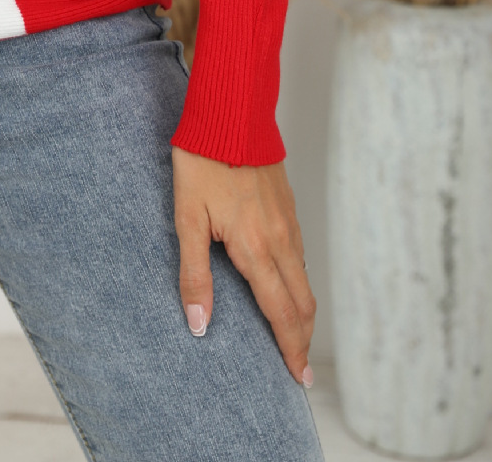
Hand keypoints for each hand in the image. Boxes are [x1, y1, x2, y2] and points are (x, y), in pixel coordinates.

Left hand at [171, 145, 314, 386]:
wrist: (230, 113)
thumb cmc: (202, 161)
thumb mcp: (187, 218)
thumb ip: (194, 273)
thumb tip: (199, 324)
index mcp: (255, 248)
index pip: (280, 313)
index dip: (290, 349)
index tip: (298, 379)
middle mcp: (280, 239)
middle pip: (302, 303)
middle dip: (302, 339)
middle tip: (300, 369)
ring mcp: (289, 222)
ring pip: (304, 279)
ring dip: (302, 312)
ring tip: (294, 335)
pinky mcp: (289, 206)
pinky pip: (300, 254)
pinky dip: (299, 282)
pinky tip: (287, 285)